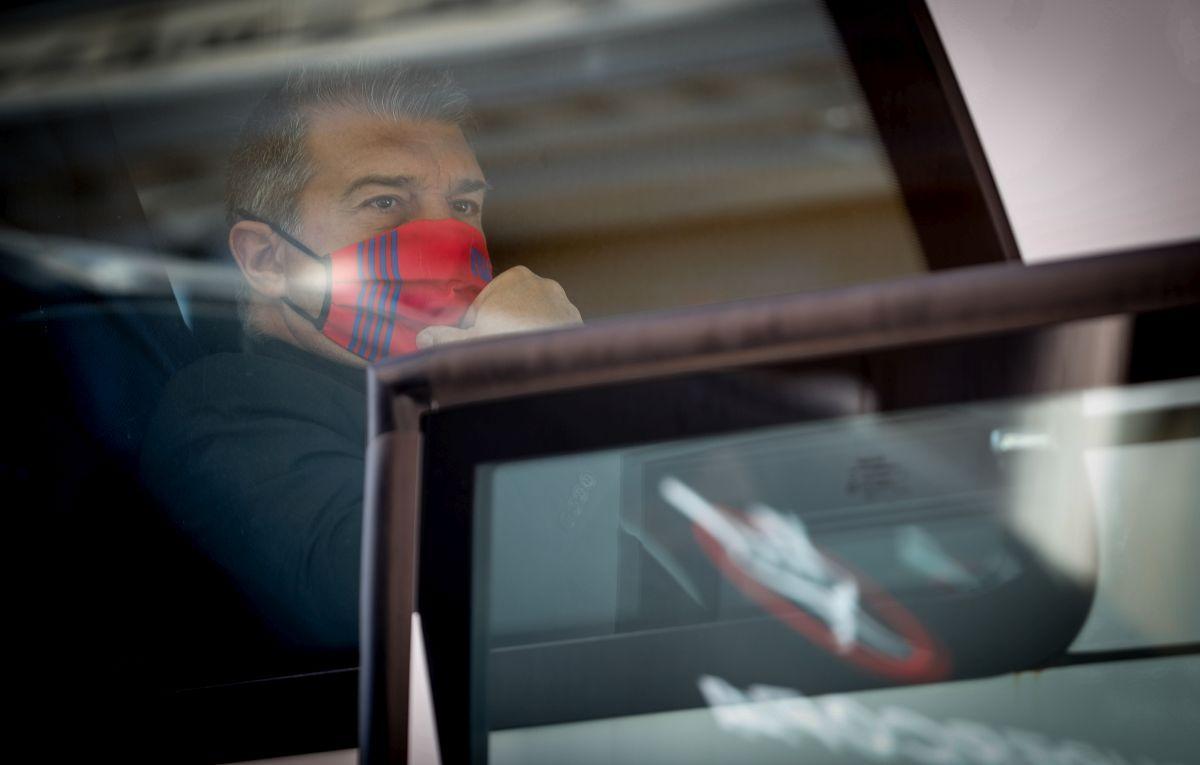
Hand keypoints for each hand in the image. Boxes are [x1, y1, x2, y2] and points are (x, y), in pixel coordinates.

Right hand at [415, 265, 581, 348]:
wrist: (558, 362)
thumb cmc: (510, 345)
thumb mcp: (468, 343)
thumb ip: (443, 339)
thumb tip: (424, 338)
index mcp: (514, 277)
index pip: (484, 302)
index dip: (474, 326)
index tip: (474, 343)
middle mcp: (542, 283)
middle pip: (509, 308)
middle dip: (500, 328)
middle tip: (495, 352)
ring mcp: (562, 301)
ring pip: (532, 319)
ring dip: (522, 335)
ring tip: (516, 358)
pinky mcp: (575, 321)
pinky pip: (551, 330)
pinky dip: (543, 341)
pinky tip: (535, 359)